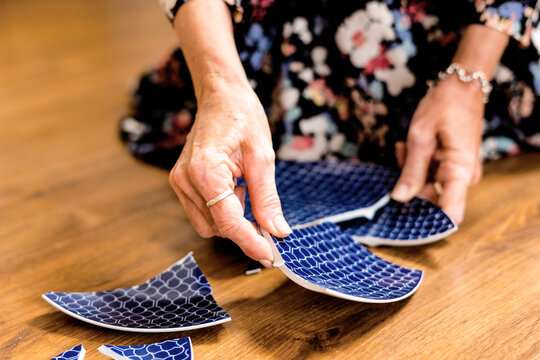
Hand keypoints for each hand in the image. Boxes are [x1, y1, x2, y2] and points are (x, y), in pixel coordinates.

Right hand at [169, 79, 290, 266]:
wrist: (221, 96)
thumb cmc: (242, 117)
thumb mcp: (263, 156)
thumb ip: (267, 198)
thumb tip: (277, 231)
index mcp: (204, 170)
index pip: (227, 221)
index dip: (250, 242)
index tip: (271, 255)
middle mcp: (185, 180)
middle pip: (217, 227)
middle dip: (244, 230)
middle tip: (269, 220)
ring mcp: (179, 183)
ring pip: (209, 224)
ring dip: (232, 218)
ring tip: (245, 186)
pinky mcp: (181, 183)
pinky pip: (203, 212)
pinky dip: (223, 209)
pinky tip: (234, 187)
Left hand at [392, 77, 483, 223]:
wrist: (461, 85)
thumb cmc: (445, 105)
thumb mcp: (420, 137)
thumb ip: (411, 170)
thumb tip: (399, 198)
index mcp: (460, 173)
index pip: (450, 214)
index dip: (426, 222)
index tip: (402, 218)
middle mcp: (462, 177)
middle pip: (430, 198)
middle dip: (409, 182)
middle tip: (402, 155)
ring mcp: (456, 172)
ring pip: (425, 185)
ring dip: (410, 169)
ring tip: (406, 146)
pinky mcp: (450, 166)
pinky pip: (429, 174)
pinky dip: (415, 163)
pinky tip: (410, 147)